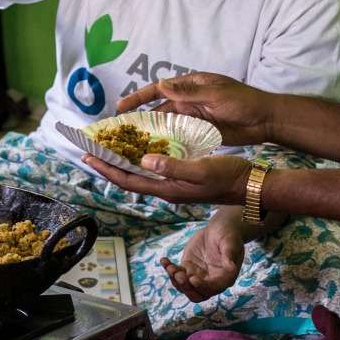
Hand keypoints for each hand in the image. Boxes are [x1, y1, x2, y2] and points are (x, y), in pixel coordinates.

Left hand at [82, 149, 251, 206]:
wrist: (251, 186)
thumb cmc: (229, 177)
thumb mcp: (201, 170)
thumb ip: (173, 167)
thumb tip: (144, 160)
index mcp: (168, 189)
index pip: (129, 180)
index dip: (107, 169)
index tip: (88, 156)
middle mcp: (167, 189)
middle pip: (130, 178)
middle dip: (108, 165)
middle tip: (89, 151)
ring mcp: (175, 185)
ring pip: (141, 175)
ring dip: (122, 163)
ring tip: (108, 150)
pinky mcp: (183, 179)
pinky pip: (154, 170)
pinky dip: (140, 160)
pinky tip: (139, 151)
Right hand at [115, 72, 273, 145]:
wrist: (266, 120)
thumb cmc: (244, 102)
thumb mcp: (216, 95)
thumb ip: (189, 91)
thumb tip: (161, 83)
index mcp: (191, 85)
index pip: (158, 90)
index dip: (138, 97)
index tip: (121, 107)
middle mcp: (188, 100)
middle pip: (158, 109)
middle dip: (139, 118)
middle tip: (120, 131)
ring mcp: (194, 117)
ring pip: (166, 125)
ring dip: (151, 133)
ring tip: (132, 145)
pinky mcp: (200, 132)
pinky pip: (179, 137)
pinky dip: (167, 143)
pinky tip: (155, 153)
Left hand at [164, 215, 243, 300]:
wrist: (219, 227)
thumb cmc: (229, 234)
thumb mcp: (230, 242)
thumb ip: (229, 255)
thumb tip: (231, 268)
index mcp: (225, 278)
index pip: (213, 289)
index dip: (202, 287)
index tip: (192, 278)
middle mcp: (211, 280)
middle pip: (197, 294)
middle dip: (186, 287)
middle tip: (179, 274)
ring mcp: (198, 275)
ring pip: (184, 286)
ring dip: (175, 279)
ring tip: (169, 266)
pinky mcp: (188, 267)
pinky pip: (177, 274)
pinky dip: (169, 269)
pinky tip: (164, 260)